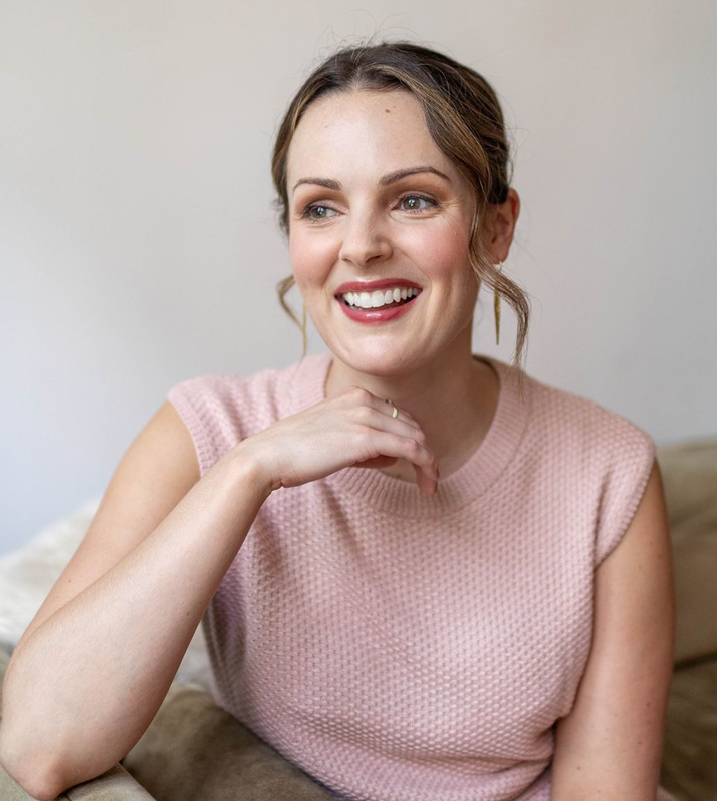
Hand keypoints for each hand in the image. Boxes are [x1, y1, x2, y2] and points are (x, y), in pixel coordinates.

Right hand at [237, 386, 439, 495]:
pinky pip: (411, 449)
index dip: (413, 440)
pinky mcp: (365, 438)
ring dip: (428, 462)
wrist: (268, 456)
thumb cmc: (295, 451)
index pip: (399, 416)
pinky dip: (426, 464)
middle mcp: (364, 400)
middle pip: (412, 425)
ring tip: (430, 484)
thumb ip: (362, 440)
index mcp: (355, 394)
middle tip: (429, 478)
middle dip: (425, 452)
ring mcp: (365, 417)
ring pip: (416, 437)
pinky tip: (428, 481)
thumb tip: (391, 455)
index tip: (417, 463)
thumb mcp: (333, 435)